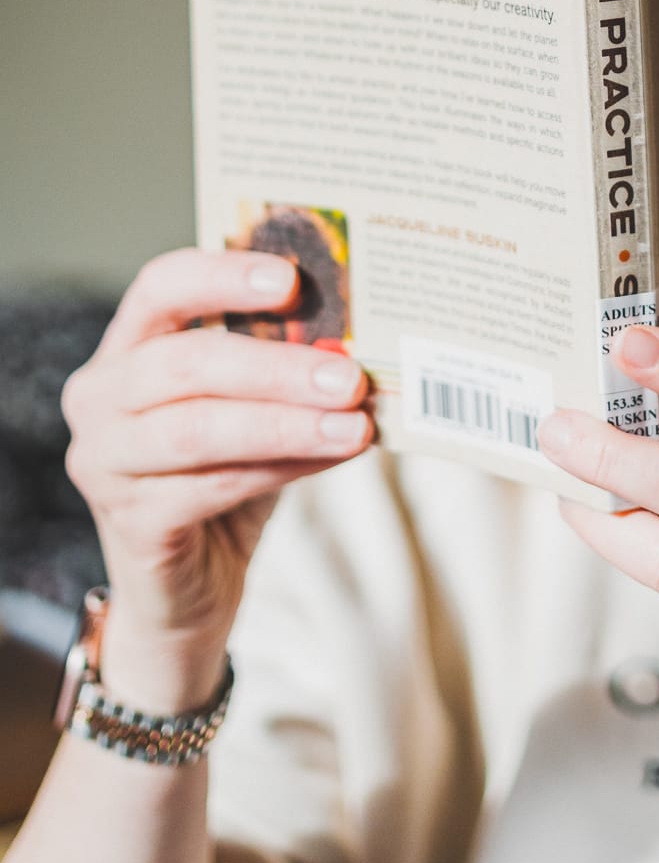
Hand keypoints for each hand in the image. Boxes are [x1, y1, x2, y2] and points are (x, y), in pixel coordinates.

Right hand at [62, 249, 372, 710]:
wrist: (188, 587)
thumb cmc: (225, 472)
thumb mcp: (252, 406)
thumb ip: (281, 367)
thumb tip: (356, 340)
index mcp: (126, 348)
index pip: (159, 288)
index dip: (222, 276)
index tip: (291, 279)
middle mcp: (99, 397)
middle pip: (185, 362)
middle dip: (275, 366)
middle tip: (349, 375)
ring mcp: (103, 463)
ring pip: (200, 429)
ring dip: (288, 424)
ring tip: (355, 424)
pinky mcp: (129, 523)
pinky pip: (213, 487)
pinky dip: (282, 468)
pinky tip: (333, 457)